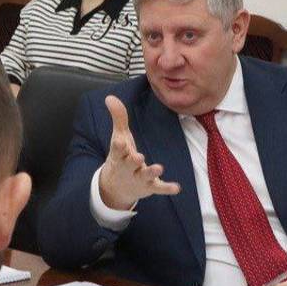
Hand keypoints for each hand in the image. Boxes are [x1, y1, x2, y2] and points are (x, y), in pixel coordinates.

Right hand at [97, 95, 180, 209]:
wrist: (115, 187)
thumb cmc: (120, 157)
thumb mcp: (119, 138)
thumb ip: (118, 118)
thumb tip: (110, 97)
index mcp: (119, 155)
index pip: (117, 150)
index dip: (119, 146)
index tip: (121, 142)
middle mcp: (127, 167)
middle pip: (129, 164)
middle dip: (133, 161)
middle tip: (139, 157)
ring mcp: (138, 178)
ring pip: (145, 176)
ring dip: (151, 172)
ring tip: (158, 168)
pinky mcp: (149, 187)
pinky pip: (159, 188)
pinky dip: (166, 188)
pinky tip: (176, 188)